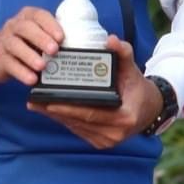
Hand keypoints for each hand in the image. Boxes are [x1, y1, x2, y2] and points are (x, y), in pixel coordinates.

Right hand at [0, 6, 63, 85]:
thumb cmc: (22, 43)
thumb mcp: (34, 35)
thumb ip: (51, 37)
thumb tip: (78, 47)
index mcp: (26, 17)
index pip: (38, 15)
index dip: (50, 25)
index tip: (61, 37)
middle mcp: (13, 26)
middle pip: (25, 28)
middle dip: (41, 38)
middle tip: (54, 50)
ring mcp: (4, 42)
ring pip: (14, 45)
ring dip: (30, 56)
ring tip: (42, 66)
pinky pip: (9, 63)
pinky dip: (21, 72)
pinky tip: (31, 79)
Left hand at [28, 36, 161, 148]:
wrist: (149, 109)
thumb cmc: (138, 87)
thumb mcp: (132, 69)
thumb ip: (122, 53)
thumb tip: (111, 40)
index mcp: (124, 117)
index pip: (91, 113)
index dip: (69, 108)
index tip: (49, 101)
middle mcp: (115, 133)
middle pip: (79, 121)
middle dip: (54, 111)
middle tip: (33, 100)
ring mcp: (107, 141)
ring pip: (76, 127)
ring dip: (56, 116)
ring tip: (35, 104)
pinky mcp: (100, 142)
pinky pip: (78, 130)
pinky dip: (64, 120)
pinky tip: (49, 110)